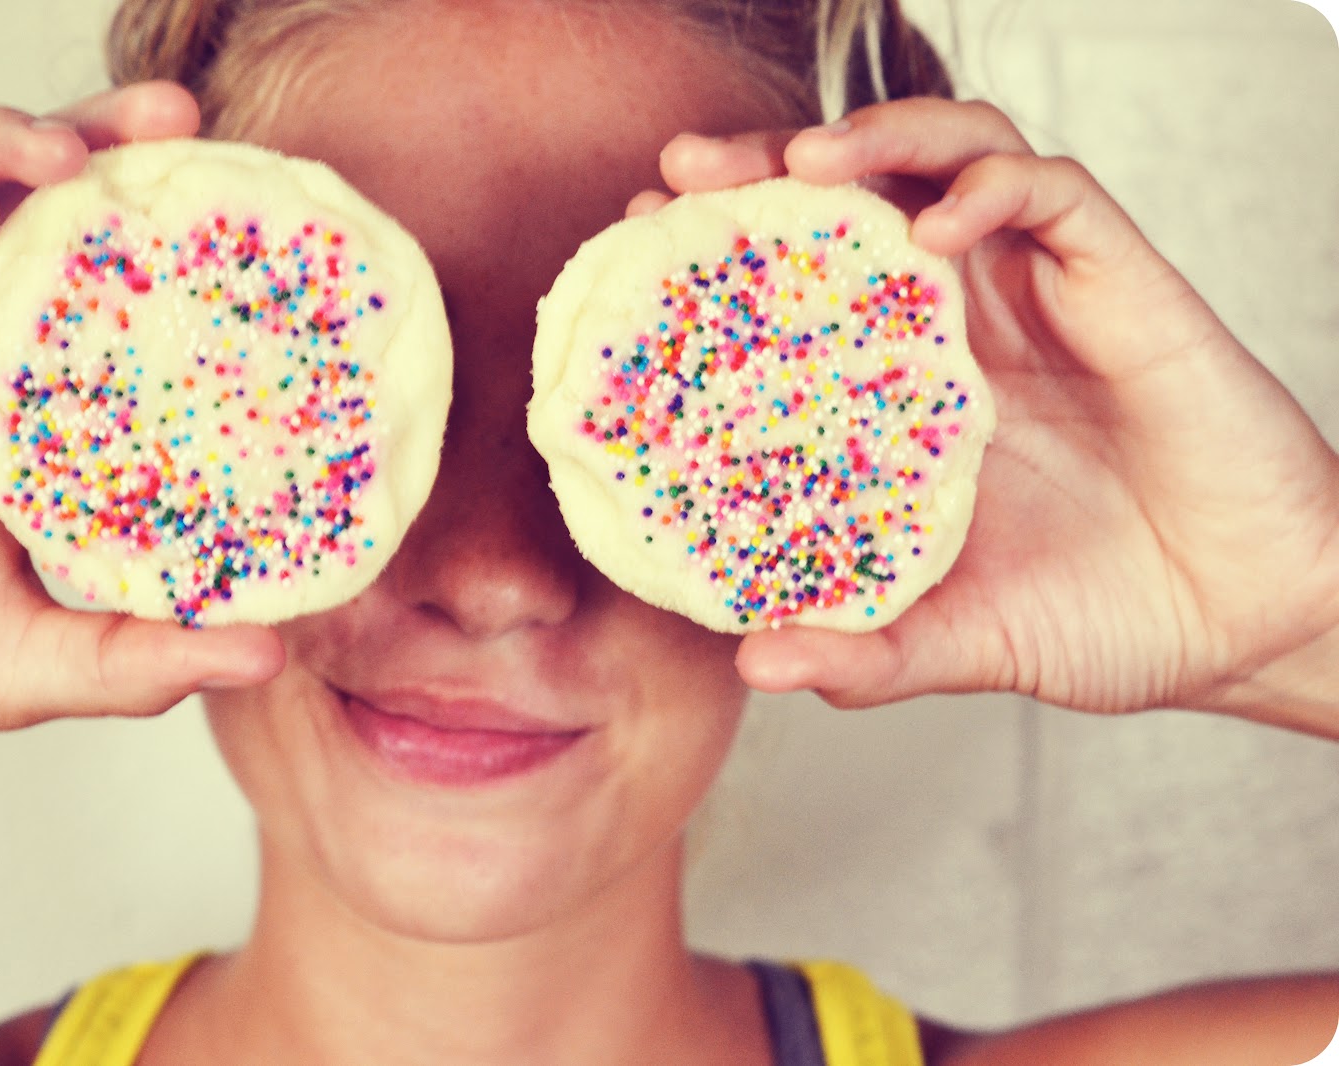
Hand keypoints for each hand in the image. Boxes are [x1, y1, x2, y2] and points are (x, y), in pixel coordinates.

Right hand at [0, 82, 283, 766]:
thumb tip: (266, 659)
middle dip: (111, 149)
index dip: (174, 247)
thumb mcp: (24, 662)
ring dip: (17, 145)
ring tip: (78, 160)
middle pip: (48, 208)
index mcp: (30, 407)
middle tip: (183, 124)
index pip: (113, 294)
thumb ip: (135, 660)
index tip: (252, 225)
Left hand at [636, 99, 1338, 734]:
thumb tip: (754, 661)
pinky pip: (1054, 193)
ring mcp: (1037, 292)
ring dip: (876, 142)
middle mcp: (959, 323)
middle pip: (852, 199)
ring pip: (949, 159)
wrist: (1244, 621)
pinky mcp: (1120, 280)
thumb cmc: (1101, 615)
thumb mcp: (957, 639)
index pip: (797, 288)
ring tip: (803, 162)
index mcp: (904, 389)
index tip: (638, 255)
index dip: (720, 260)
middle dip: (766, 168)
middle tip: (683, 174)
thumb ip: (867, 650)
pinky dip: (993, 186)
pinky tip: (942, 222)